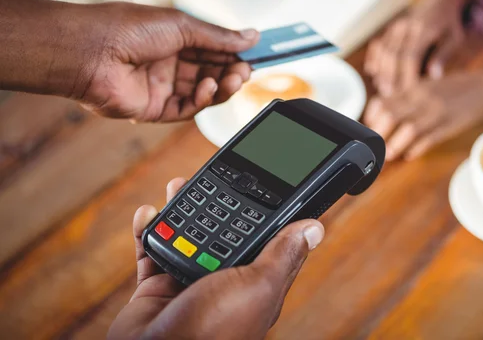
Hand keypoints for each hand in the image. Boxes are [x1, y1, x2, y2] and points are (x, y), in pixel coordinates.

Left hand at [78, 3, 259, 121]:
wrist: (92, 52)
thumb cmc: (128, 29)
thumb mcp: (182, 26)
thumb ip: (218, 37)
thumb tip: (252, 36)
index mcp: (173, 39)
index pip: (212, 49)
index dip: (234, 53)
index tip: (255, 54)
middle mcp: (169, 64)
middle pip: (211, 72)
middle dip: (231, 71)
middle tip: (247, 70)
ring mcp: (162, 87)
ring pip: (203, 93)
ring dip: (222, 86)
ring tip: (234, 78)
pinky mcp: (155, 109)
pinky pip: (187, 108)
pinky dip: (202, 99)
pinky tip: (207, 86)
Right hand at [108, 178, 324, 339]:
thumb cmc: (212, 332)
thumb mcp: (258, 286)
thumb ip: (282, 255)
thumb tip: (314, 229)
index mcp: (254, 282)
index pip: (265, 238)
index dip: (263, 210)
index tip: (260, 183)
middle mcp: (223, 280)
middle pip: (223, 231)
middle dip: (217, 203)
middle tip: (211, 178)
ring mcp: (190, 283)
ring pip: (187, 235)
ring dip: (181, 209)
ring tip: (177, 185)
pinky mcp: (158, 289)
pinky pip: (153, 252)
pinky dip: (149, 231)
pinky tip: (149, 213)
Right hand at [364, 0, 464, 95]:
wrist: (442, 0)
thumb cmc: (450, 25)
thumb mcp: (455, 38)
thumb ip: (444, 56)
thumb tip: (435, 76)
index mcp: (424, 30)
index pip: (411, 57)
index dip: (405, 75)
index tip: (405, 92)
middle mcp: (407, 26)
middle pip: (393, 54)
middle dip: (389, 76)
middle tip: (387, 94)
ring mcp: (397, 26)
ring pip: (383, 49)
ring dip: (380, 69)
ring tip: (380, 86)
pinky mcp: (392, 27)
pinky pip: (379, 43)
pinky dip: (374, 57)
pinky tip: (372, 70)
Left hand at [364, 73, 482, 160]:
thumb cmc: (452, 88)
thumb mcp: (425, 87)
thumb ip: (405, 98)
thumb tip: (382, 115)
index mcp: (413, 88)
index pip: (382, 102)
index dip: (371, 119)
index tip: (369, 130)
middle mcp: (422, 98)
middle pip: (390, 116)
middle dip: (378, 134)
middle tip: (374, 146)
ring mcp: (437, 112)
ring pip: (409, 129)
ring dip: (395, 145)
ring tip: (388, 155)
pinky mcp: (451, 124)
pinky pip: (430, 138)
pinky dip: (417, 148)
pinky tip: (409, 155)